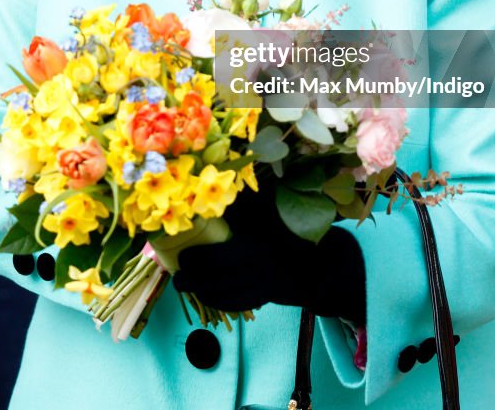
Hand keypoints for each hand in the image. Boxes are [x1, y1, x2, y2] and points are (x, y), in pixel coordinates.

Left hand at [174, 184, 365, 322]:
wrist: (316, 254)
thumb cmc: (285, 224)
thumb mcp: (265, 209)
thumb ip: (240, 203)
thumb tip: (208, 189)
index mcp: (256, 245)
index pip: (220, 258)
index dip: (197, 261)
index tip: (181, 258)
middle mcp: (259, 269)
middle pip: (219, 281)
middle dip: (194, 282)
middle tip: (177, 279)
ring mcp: (264, 286)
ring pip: (227, 296)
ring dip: (204, 294)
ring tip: (187, 287)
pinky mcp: (267, 296)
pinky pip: (239, 304)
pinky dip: (220, 303)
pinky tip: (207, 296)